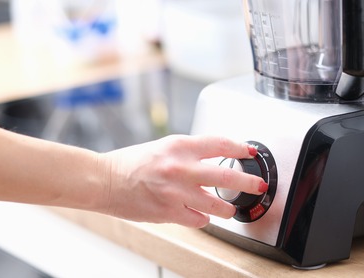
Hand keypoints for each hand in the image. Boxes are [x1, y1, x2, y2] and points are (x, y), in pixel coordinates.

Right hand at [101, 135, 266, 227]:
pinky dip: (203, 219)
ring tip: (229, 209)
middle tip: (259, 185)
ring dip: (227, 208)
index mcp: (178, 145)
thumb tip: (215, 157)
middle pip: (225, 176)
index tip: (250, 152)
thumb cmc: (131, 163)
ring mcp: (175, 192)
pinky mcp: (169, 212)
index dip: (240, 148)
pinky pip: (198, 220)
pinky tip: (200, 215)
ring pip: (216, 204)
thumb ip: (189, 152)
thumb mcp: (163, 147)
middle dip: (248, 182)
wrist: (105, 181)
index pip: (219, 143)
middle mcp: (179, 167)